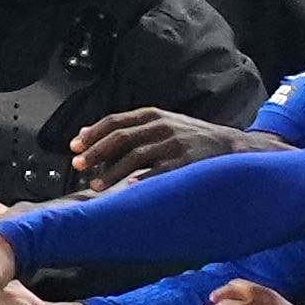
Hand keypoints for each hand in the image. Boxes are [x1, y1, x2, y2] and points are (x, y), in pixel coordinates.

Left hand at [70, 107, 268, 189]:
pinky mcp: (184, 163)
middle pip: (120, 137)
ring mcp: (173, 144)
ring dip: (111, 171)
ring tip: (96, 185)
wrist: (230, 147)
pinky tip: (126, 189)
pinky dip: (140, 180)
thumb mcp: (162, 125)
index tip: (75, 145)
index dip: (93, 133)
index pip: (115, 121)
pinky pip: (157, 173)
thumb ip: (131, 129)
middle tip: (78, 164)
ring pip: (134, 156)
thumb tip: (90, 135)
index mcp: (153, 115)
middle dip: (96, 151)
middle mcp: (161, 126)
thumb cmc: (191, 139)